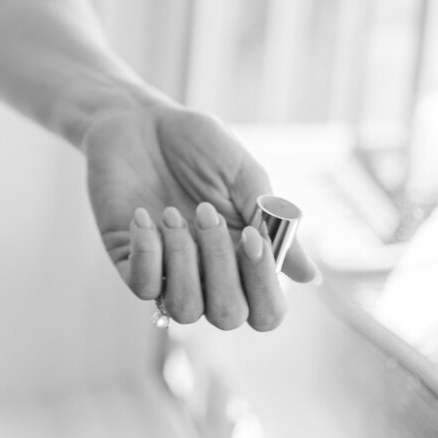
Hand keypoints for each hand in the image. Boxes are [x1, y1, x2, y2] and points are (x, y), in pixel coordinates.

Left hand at [84, 94, 316, 330]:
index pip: (265, 311)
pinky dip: (147, 252)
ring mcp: (167, 271)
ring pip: (185, 309)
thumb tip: (309, 278)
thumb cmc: (199, 146)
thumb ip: (273, 224)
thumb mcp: (243, 176)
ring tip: (171, 213)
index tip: (252, 235)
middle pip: (228, 315)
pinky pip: (142, 286)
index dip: (264, 285)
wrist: (142, 121)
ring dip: (183, 260)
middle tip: (204, 210)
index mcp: (245, 258)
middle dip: (221, 264)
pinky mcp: (128, 259)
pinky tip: (143, 215)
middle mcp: (208, 274)